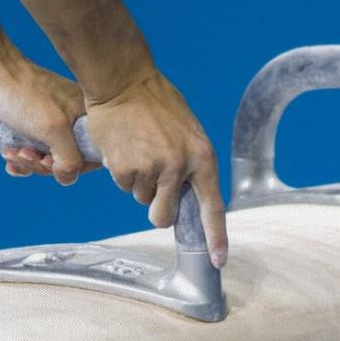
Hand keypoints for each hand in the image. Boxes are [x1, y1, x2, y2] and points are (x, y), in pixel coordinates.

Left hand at [0, 49, 99, 184]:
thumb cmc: (23, 95)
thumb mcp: (54, 130)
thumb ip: (70, 159)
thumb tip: (67, 178)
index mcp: (86, 116)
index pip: (94, 154)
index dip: (76, 166)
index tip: (55, 163)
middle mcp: (71, 120)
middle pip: (68, 161)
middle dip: (44, 165)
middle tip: (28, 154)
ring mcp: (49, 124)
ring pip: (47, 160)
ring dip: (29, 162)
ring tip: (14, 152)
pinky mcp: (28, 128)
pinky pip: (31, 154)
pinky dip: (19, 159)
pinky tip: (8, 153)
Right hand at [83, 66, 227, 267]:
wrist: (123, 80)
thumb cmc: (156, 103)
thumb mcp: (187, 131)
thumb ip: (190, 163)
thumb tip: (184, 194)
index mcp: (202, 156)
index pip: (212, 206)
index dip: (216, 236)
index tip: (218, 260)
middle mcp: (179, 166)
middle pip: (163, 215)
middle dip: (154, 209)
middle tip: (150, 183)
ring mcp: (152, 168)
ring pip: (140, 197)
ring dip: (137, 180)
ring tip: (138, 148)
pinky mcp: (125, 168)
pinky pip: (123, 183)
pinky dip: (121, 170)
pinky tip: (124, 146)